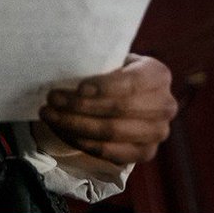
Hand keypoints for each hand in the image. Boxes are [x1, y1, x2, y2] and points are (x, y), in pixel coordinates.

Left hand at [38, 53, 177, 164]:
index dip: (105, 86)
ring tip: (48, 114)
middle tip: (52, 99)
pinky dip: (81, 142)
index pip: (132, 82)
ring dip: (74, 124)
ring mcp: (157, 132)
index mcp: (158, 75)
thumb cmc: (112, 72)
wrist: (124, 95)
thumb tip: (65, 65)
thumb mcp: (111, 59)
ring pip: (112, 132)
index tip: (78, 87)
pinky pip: (109, 152)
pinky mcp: (145, 153)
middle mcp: (165, 105)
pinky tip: (61, 130)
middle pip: (119, 109)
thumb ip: (98, 61)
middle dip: (80, 105)